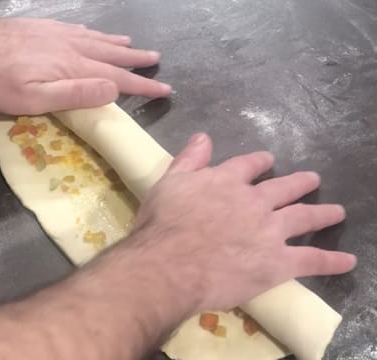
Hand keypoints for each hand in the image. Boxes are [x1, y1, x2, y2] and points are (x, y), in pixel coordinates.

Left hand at [0, 17, 170, 113]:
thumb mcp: (35, 98)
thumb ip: (75, 94)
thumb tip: (113, 90)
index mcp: (73, 68)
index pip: (117, 78)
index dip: (142, 85)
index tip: (164, 88)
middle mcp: (71, 48)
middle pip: (112, 55)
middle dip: (136, 60)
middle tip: (156, 60)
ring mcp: (58, 35)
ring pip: (97, 40)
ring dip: (119, 45)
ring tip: (134, 46)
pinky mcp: (44, 28)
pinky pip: (79, 30)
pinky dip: (95, 34)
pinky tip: (96, 34)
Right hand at [129, 133, 355, 311]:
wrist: (170, 264)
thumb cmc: (163, 224)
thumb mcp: (169, 183)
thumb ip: (189, 160)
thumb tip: (203, 136)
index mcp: (227, 181)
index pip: (249, 165)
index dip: (260, 162)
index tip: (268, 160)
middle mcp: (254, 201)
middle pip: (283, 188)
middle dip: (299, 183)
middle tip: (313, 180)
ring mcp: (269, 231)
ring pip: (303, 217)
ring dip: (322, 214)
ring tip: (337, 212)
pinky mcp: (277, 262)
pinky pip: (311, 260)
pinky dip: (331, 260)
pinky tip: (347, 260)